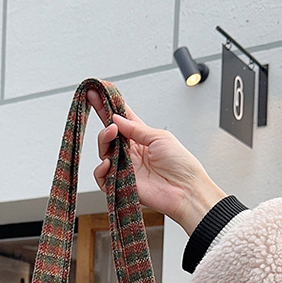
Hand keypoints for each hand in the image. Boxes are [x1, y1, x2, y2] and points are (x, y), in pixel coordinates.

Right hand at [87, 89, 224, 234]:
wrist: (186, 190)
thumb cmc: (180, 165)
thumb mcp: (159, 137)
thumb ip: (135, 129)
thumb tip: (116, 119)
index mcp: (141, 138)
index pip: (120, 119)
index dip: (107, 106)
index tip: (95, 92)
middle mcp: (130, 153)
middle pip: (108, 135)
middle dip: (104, 125)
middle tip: (109, 122)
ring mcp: (125, 168)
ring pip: (103, 153)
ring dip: (104, 142)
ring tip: (112, 135)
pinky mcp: (121, 185)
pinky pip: (102, 178)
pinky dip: (101, 170)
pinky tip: (108, 163)